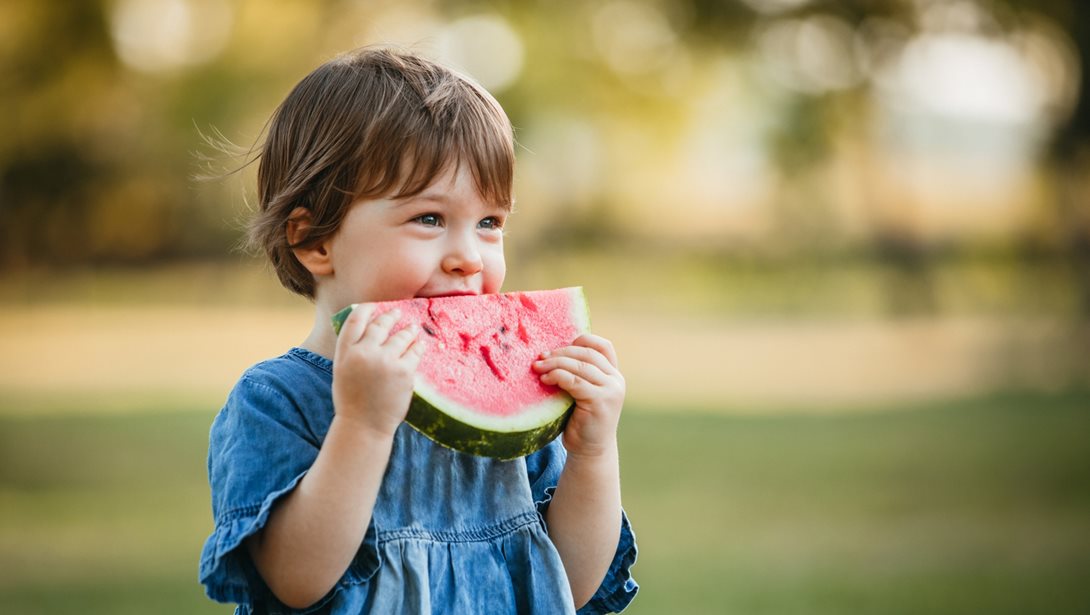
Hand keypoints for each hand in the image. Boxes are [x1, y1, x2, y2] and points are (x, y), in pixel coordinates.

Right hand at [332, 305, 424, 437]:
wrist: (364, 426)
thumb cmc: (352, 400)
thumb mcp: (343, 371)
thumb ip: (353, 351)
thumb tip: (368, 331)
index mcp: (346, 352)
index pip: (356, 320)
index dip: (366, 309)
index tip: (374, 306)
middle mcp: (365, 352)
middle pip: (381, 325)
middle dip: (391, 316)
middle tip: (397, 313)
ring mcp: (386, 361)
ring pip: (401, 336)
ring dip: (408, 330)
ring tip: (412, 329)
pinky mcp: (404, 371)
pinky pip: (415, 352)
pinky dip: (418, 346)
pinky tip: (420, 345)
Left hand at [533, 334, 624, 457]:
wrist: (590, 450)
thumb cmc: (581, 420)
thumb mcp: (582, 392)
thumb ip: (577, 374)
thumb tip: (548, 352)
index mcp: (613, 374)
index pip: (603, 346)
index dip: (583, 340)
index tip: (559, 347)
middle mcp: (616, 380)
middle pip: (587, 354)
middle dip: (561, 352)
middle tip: (540, 357)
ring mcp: (611, 390)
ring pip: (580, 366)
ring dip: (555, 363)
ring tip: (537, 368)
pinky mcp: (600, 401)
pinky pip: (575, 381)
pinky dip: (558, 376)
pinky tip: (545, 380)